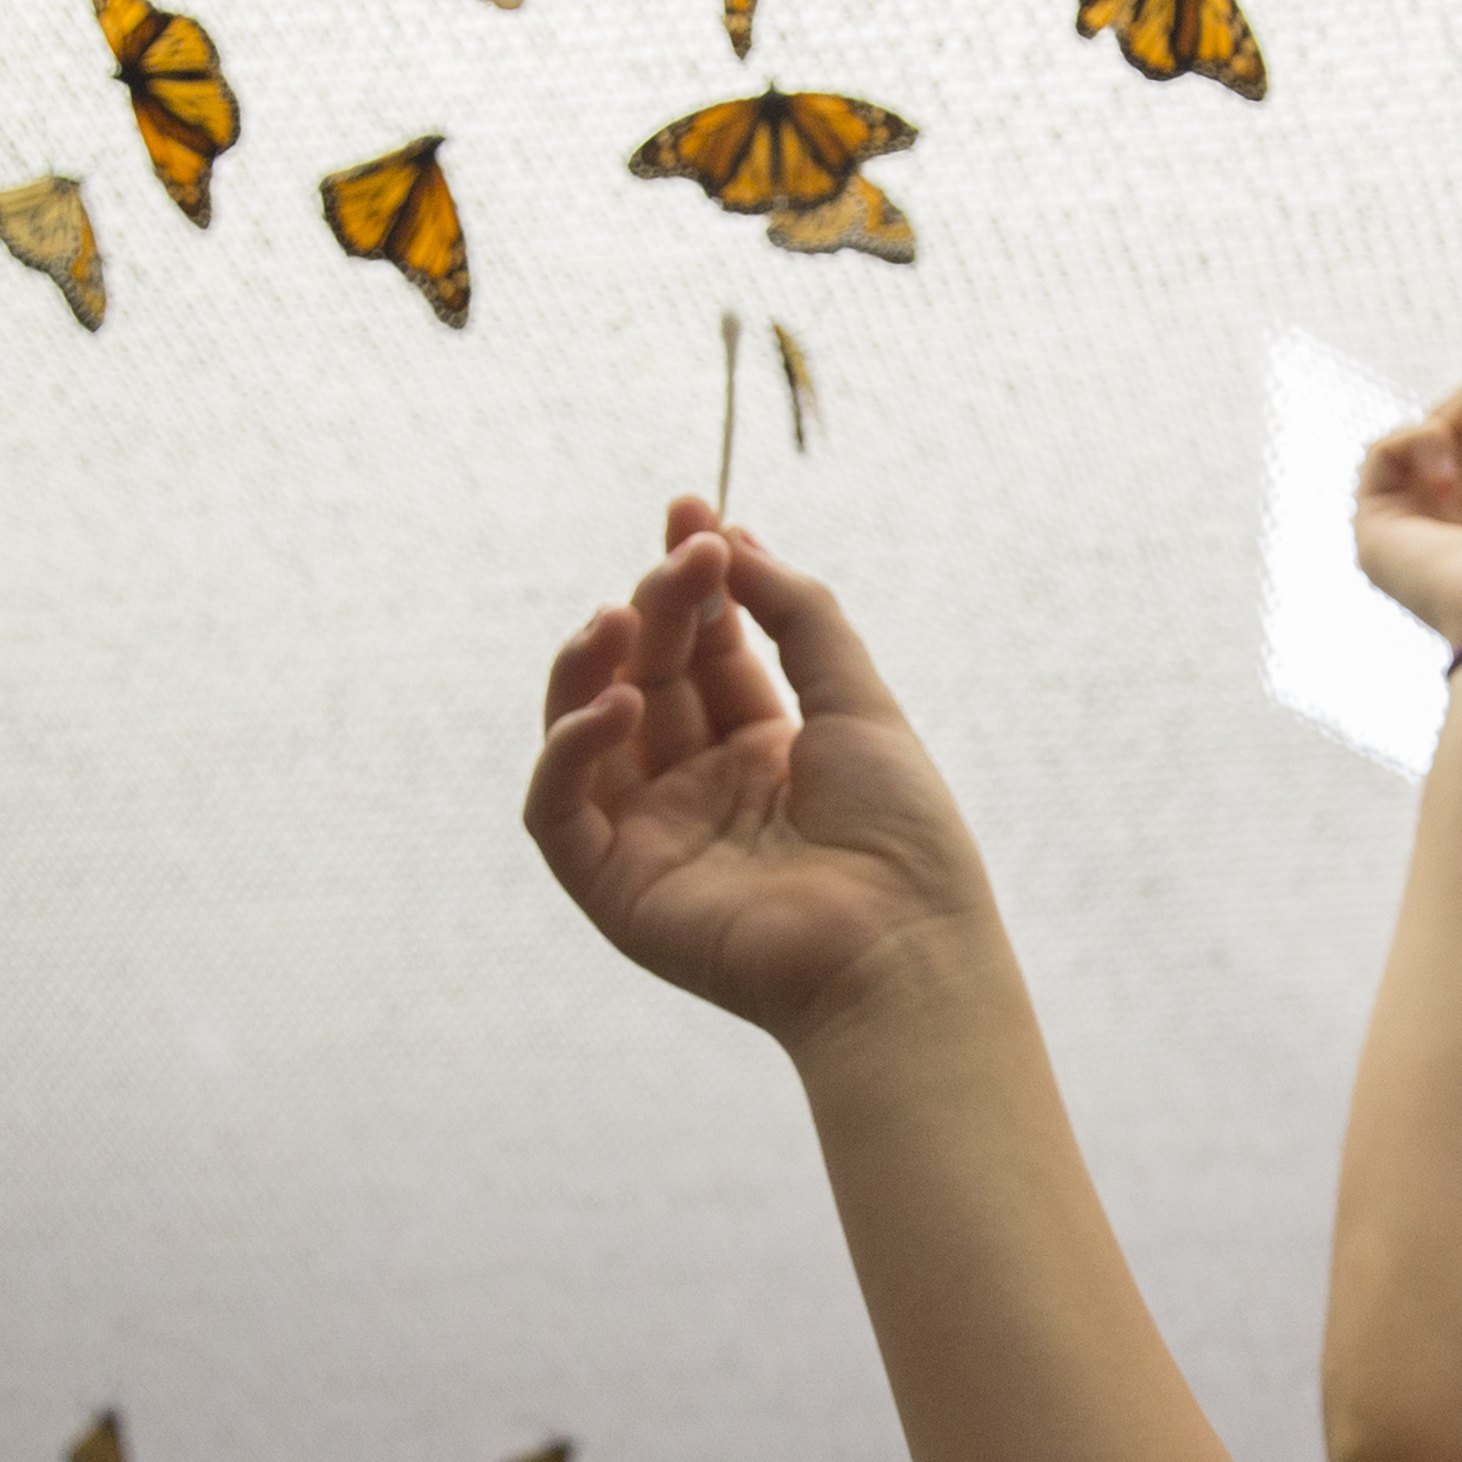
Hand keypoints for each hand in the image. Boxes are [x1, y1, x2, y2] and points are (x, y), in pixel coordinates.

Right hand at [524, 501, 998, 1054]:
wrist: (902, 949)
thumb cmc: (902, 837)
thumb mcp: (858, 702)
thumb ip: (799, 617)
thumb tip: (738, 539)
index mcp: (762, 753)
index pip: (704, 650)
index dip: (693, 581)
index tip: (694, 513)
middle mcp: (700, 792)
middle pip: (649, 676)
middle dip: (657, 607)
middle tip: (684, 556)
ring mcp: (653, 839)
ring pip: (584, 735)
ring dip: (592, 667)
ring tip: (621, 617)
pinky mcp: (615, 890)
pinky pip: (558, 811)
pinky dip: (570, 752)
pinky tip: (615, 707)